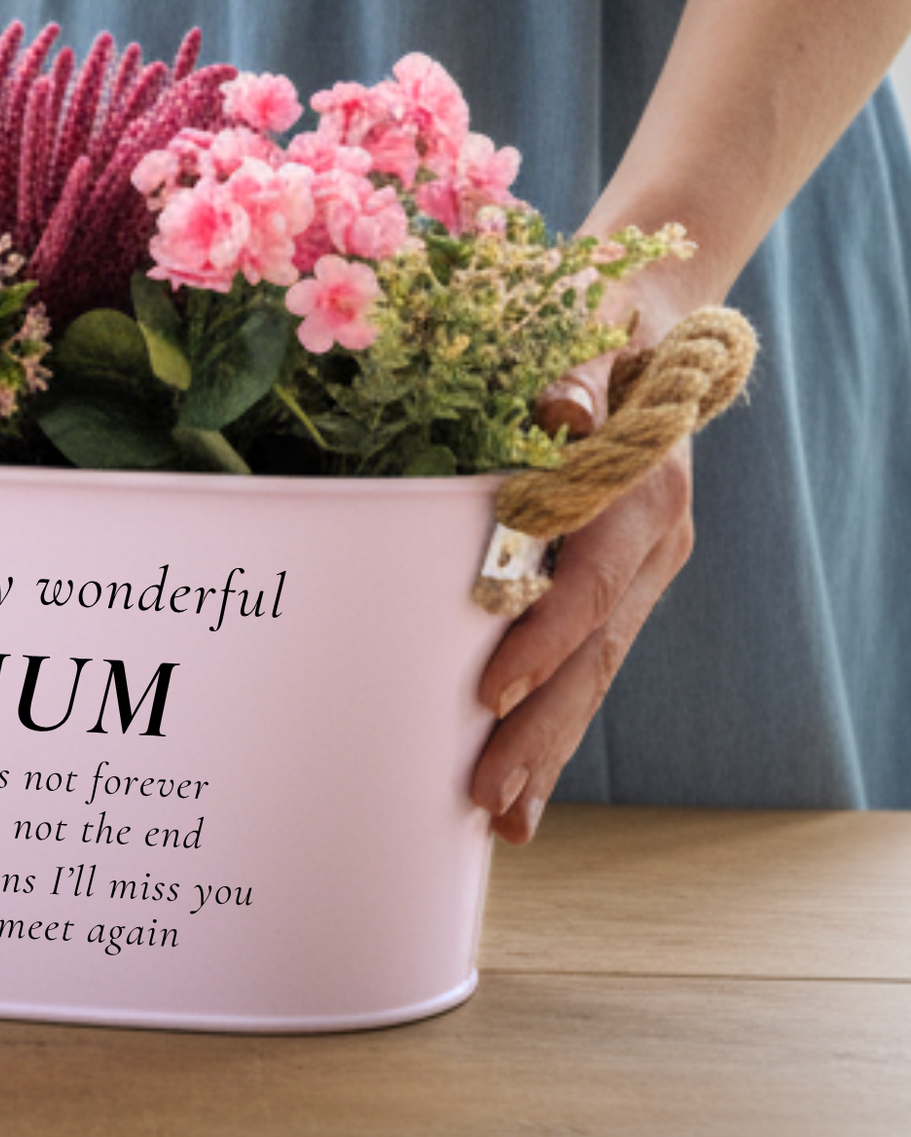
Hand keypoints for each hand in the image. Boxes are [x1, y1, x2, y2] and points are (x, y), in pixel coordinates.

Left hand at [469, 272, 695, 843]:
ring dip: (548, 747)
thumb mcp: (587, 322)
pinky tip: (520, 785)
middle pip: (596, 650)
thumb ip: (571, 370)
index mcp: (642, 486)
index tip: (491, 689)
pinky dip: (556, 723)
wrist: (649, 322)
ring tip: (502, 819)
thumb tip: (558, 409)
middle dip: (542, 730)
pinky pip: (589, 662)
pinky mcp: (619, 584)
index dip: (545, 635)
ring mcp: (640, 569)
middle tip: (485, 797)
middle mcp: (652, 539)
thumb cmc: (600, 317)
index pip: (593, 579)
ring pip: (595, 672)